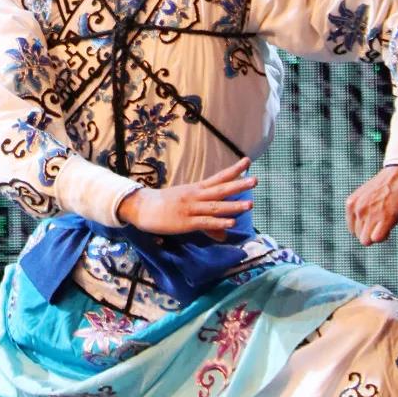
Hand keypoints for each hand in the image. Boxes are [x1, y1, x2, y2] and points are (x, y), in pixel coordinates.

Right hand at [117, 155, 255, 239]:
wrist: (142, 207)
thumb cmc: (164, 206)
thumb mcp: (186, 209)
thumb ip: (207, 223)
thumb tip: (223, 235)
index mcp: (196, 189)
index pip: (218, 178)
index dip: (233, 171)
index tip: (248, 161)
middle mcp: (196, 196)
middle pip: (220, 189)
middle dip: (239, 185)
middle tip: (255, 180)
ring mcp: (191, 208)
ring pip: (216, 206)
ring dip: (233, 206)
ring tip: (250, 204)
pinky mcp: (186, 222)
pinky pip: (205, 223)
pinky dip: (219, 223)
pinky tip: (231, 223)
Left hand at [345, 164, 397, 246]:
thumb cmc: (388, 183)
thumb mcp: (366, 195)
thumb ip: (361, 208)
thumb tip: (364, 226)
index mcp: (351, 203)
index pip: (352, 229)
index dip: (365, 228)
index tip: (375, 221)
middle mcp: (358, 209)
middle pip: (360, 236)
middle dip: (371, 233)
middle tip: (382, 223)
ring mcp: (371, 214)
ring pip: (366, 240)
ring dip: (377, 236)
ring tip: (386, 225)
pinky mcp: (386, 218)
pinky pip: (377, 238)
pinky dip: (384, 236)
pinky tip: (390, 227)